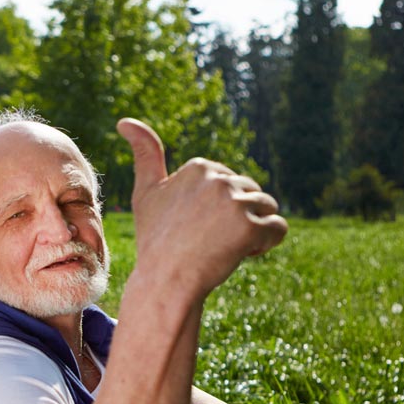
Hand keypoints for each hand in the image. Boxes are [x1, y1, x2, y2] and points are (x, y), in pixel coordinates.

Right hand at [116, 118, 286, 293]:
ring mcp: (234, 201)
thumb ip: (145, 155)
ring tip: (223, 248)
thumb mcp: (146, 194)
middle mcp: (218, 178)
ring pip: (267, 208)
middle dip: (238, 219)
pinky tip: (241, 254)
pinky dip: (266, 244)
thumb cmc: (155, 241)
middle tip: (207, 242)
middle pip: (252, 193)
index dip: (220, 209)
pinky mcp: (250, 226)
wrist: (164, 282)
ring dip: (254, 231)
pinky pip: (279, 228)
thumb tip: (124, 121)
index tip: (195, 226)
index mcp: (199, 167)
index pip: (232, 183)